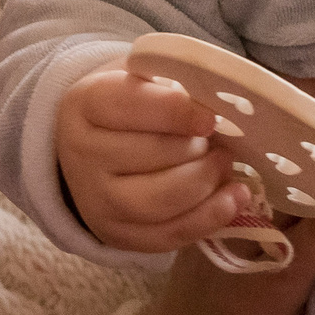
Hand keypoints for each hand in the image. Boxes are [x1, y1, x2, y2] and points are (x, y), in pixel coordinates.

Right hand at [57, 67, 244, 252]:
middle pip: (152, 154)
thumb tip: (218, 109)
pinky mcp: (116, 234)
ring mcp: (95, 200)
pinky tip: (233, 199)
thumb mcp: (143, 79)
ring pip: (160, 200)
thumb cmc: (129, 107)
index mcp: (85, 103)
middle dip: (198, 150)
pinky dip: (208, 218)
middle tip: (223, 142)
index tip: (210, 118)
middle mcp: (82, 153)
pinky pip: (167, 235)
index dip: (176, 112)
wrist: (92, 149)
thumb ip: (175, 84)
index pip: (131, 105)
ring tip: (225, 166)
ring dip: (205, 183)